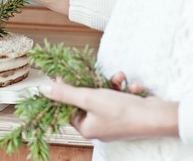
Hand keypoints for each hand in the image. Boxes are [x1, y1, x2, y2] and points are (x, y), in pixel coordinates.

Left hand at [39, 75, 178, 141]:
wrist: (157, 117)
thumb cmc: (122, 111)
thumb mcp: (89, 98)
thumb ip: (65, 93)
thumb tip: (43, 88)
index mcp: (86, 128)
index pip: (67, 107)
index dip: (65, 90)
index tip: (64, 75)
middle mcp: (98, 127)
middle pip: (85, 100)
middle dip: (92, 84)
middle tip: (92, 72)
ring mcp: (112, 122)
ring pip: (103, 96)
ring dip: (111, 83)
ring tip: (119, 77)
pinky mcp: (126, 115)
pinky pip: (118, 98)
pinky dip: (124, 89)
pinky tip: (132, 86)